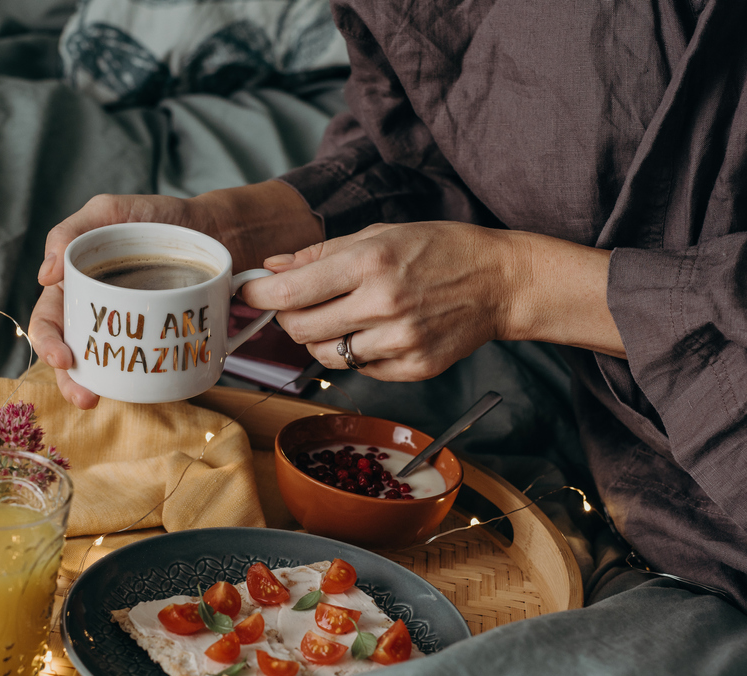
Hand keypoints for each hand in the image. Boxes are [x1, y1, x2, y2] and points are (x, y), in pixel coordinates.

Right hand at [28, 194, 216, 408]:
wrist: (212, 228)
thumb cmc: (153, 217)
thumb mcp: (109, 211)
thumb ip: (72, 231)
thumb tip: (45, 275)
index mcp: (75, 287)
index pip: (49, 320)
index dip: (47, 342)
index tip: (63, 358)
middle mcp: (96, 314)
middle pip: (71, 354)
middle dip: (70, 381)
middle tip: (84, 397)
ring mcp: (128, 331)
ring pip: (102, 368)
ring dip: (96, 389)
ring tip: (100, 400)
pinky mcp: (157, 342)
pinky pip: (142, 368)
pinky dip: (138, 383)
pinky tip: (144, 392)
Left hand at [237, 221, 619, 380]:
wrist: (498, 282)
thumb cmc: (438, 250)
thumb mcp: (379, 234)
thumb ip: (321, 254)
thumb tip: (272, 269)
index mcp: (370, 263)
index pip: (292, 292)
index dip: (259, 295)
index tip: (248, 292)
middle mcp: (382, 305)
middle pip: (300, 329)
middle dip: (288, 317)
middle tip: (298, 305)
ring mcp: (399, 342)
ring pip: (325, 355)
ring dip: (321, 338)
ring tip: (344, 316)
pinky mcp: (412, 368)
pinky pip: (359, 369)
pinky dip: (356, 353)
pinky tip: (377, 331)